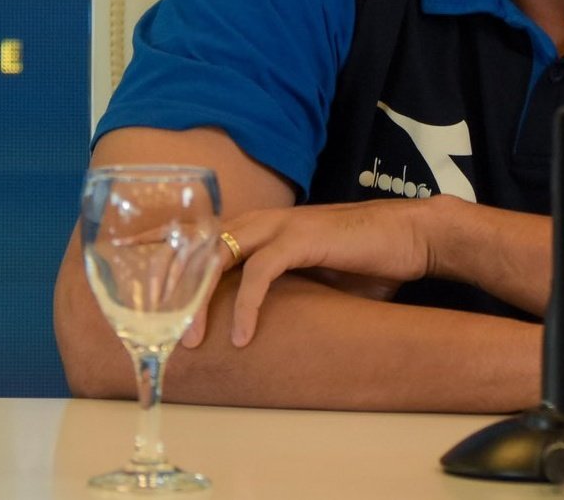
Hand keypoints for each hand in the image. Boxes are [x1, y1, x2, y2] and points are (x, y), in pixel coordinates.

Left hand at [182, 198, 442, 348]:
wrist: (412, 237)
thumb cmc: (367, 261)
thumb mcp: (314, 282)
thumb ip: (282, 294)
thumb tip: (257, 333)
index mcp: (260, 230)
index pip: (202, 247)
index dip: (174, 273)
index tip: (151, 308)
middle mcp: (263, 222)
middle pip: (198, 250)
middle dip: (172, 290)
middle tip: (157, 330)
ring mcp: (281, 226)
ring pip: (219, 257)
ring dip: (200, 301)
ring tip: (191, 340)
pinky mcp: (302, 239)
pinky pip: (260, 272)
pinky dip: (246, 305)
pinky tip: (243, 335)